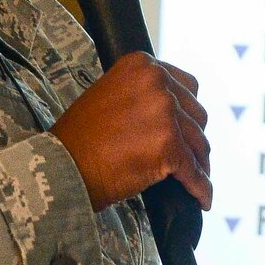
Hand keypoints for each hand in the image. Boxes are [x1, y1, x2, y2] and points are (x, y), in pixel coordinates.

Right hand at [50, 52, 211, 211]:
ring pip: (197, 143)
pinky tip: (202, 198)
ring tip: (198, 179)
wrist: (62, 166)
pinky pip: (194, 171)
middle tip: (190, 157)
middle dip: (194, 138)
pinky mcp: (169, 146)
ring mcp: (165, 114)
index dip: (188, 112)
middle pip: (196, 115)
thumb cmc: (80, 138)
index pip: (187, 87)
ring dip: (199, 163)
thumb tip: (171, 112)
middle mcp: (157, 83)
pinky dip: (201, 187)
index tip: (187, 128)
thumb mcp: (110, 95)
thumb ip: (142, 94)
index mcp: (143, 65)